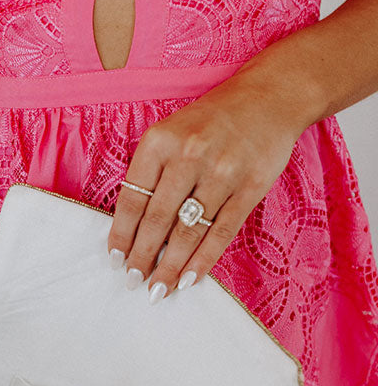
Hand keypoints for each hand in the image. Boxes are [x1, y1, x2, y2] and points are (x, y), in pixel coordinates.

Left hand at [107, 75, 304, 300]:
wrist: (269, 96)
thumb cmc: (210, 122)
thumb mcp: (171, 133)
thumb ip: (152, 174)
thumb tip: (133, 232)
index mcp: (160, 141)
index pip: (133, 199)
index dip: (121, 235)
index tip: (116, 260)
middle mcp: (189, 155)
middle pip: (158, 220)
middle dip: (143, 257)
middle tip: (134, 282)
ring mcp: (222, 172)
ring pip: (188, 231)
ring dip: (171, 267)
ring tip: (159, 289)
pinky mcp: (250, 188)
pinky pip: (221, 232)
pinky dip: (203, 260)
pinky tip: (189, 280)